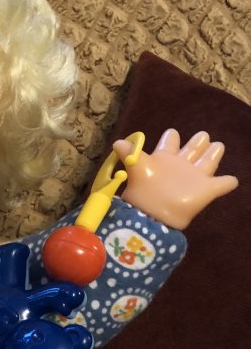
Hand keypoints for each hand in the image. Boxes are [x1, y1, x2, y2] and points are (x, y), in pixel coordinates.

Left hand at [114, 129, 238, 228]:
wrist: (154, 216)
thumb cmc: (144, 190)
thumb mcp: (136, 168)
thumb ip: (130, 154)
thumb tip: (117, 142)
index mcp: (162, 160)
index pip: (168, 145)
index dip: (170, 138)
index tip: (172, 132)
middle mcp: (179, 167)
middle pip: (191, 151)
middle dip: (197, 143)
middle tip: (203, 134)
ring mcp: (193, 178)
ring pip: (207, 163)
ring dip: (213, 154)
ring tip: (218, 144)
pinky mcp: (206, 191)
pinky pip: (221, 185)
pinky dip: (228, 182)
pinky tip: (232, 180)